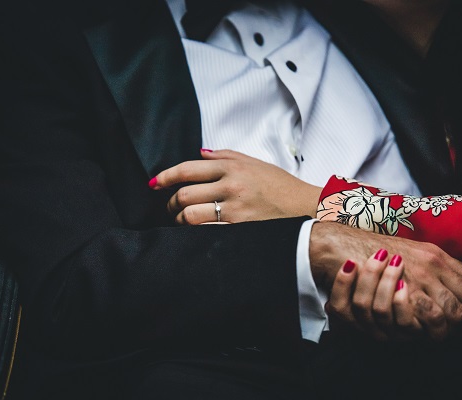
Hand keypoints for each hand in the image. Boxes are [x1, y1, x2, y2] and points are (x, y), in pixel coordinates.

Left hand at [151, 149, 321, 223]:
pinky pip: (205, 232)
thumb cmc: (281, 186)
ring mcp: (234, 210)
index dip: (165, 177)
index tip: (154, 183)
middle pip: (184, 194)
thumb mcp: (255, 163)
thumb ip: (225, 156)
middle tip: (169, 207)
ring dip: (178, 220)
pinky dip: (194, 233)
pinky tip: (194, 232)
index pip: (188, 169)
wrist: (307, 208)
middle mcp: (231, 186)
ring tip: (180, 221)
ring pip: (190, 216)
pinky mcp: (239, 230)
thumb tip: (200, 153)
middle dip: (169, 203)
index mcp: (232, 167)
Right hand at [310, 222, 461, 341]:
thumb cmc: (370, 248)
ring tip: (437, 334)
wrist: (343, 245)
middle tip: (458, 332)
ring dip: (447, 328)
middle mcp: (434, 263)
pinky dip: (426, 327)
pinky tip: (419, 331)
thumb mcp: (409, 250)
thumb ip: (430, 264)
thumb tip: (449, 283)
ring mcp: (419, 276)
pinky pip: (428, 315)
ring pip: (451, 311)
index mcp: (437, 253)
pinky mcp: (402, 289)